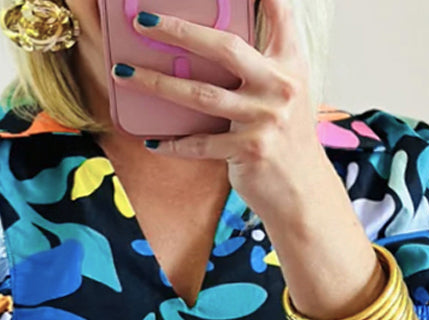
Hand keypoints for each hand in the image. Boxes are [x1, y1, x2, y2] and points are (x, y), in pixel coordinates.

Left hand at [115, 0, 323, 225]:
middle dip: (179, 31)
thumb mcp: (285, 95)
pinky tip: (151, 140)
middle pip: (223, 47)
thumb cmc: (286, 139)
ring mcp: (264, 119)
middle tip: (144, 23)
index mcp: (290, 64)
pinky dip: (173, 144)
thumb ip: (258, 67)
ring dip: (156, 83)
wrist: (303, 192)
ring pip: (200, 94)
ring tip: (124, 73)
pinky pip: (200, 144)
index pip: (279, 14)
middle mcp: (279, 86)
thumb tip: (205, 51)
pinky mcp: (249, 150)